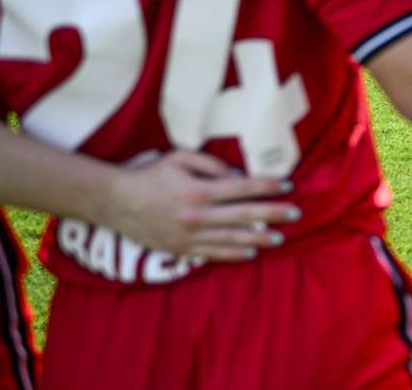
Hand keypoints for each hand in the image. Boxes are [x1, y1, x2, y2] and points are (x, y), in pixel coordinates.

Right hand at [100, 151, 298, 260]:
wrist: (115, 202)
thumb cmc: (150, 175)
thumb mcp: (179, 158)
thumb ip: (210, 165)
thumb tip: (236, 176)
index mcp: (199, 190)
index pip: (242, 188)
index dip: (267, 186)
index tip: (288, 185)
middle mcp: (197, 215)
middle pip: (244, 215)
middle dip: (273, 214)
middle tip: (296, 214)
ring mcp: (189, 235)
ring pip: (232, 239)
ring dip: (259, 238)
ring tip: (280, 238)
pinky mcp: (180, 249)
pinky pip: (212, 253)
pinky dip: (233, 253)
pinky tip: (250, 252)